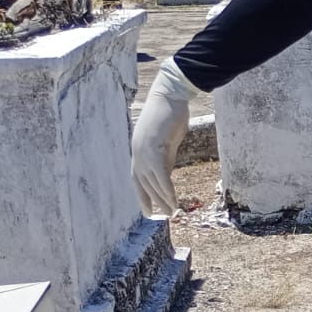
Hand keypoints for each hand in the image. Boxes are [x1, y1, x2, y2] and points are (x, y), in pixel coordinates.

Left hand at [131, 59, 199, 217]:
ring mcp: (144, 152)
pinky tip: (174, 201)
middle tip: (165, 215)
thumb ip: (165, 155)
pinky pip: (162, 177)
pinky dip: (167, 191)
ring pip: (152, 183)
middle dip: (153, 201)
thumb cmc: (170, 112)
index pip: (137, 178)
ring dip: (163, 200)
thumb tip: (166, 171)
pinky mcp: (156, 150)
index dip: (142, 195)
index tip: (149, 210)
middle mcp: (137, 153)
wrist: (170, 95)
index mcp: (138, 150)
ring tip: (172, 212)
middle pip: (143, 184)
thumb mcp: (166, 139)